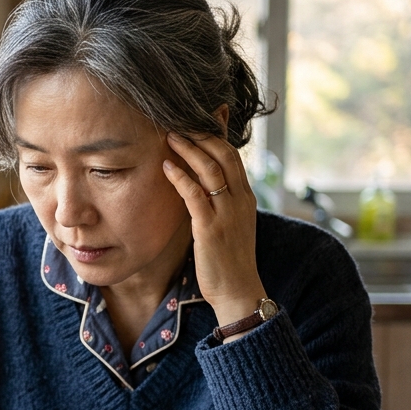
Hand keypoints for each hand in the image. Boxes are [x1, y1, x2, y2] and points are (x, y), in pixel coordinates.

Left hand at [163, 131, 267, 338]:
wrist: (238, 291)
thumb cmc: (229, 259)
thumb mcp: (231, 224)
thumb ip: (221, 201)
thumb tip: (202, 184)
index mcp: (245, 197)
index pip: (233, 155)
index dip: (216, 134)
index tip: (198, 118)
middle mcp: (239, 200)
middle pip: (224, 154)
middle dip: (202, 134)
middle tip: (179, 120)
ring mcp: (227, 213)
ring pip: (211, 169)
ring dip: (189, 149)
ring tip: (170, 135)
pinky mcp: (210, 228)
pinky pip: (195, 195)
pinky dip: (180, 177)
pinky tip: (165, 167)